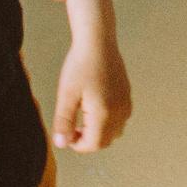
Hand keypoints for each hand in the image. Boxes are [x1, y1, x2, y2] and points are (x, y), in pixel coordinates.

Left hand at [53, 33, 131, 151]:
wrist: (98, 42)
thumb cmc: (80, 66)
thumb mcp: (67, 95)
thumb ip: (63, 122)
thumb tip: (60, 144)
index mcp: (104, 114)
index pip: (93, 145)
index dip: (76, 145)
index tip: (65, 134)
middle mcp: (119, 112)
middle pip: (105, 141)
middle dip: (87, 140)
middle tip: (71, 128)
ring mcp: (125, 103)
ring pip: (114, 132)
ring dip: (98, 132)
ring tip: (82, 118)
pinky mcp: (127, 95)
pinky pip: (120, 119)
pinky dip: (107, 122)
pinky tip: (94, 107)